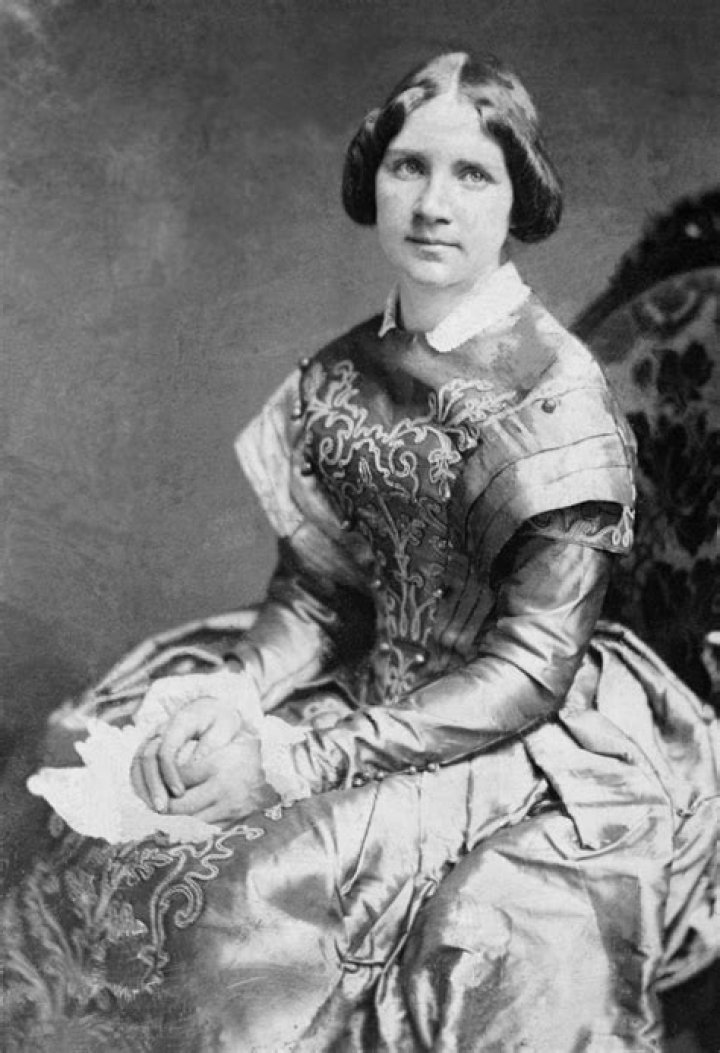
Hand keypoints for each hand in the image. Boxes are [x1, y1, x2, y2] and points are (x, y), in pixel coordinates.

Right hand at [130, 668, 262, 810]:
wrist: (210, 709)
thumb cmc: (221, 721)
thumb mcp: (225, 728)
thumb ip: (211, 744)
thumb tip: (195, 766)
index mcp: (181, 721)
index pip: (166, 748)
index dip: (170, 773)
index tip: (181, 793)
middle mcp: (162, 728)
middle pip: (147, 757)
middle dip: (154, 785)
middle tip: (164, 808)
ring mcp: (152, 737)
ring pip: (138, 763)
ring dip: (144, 788)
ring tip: (156, 810)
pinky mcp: (148, 748)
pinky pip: (137, 767)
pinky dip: (141, 785)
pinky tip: (151, 802)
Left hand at [165, 735, 276, 824]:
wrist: (284, 769)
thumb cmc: (251, 753)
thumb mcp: (225, 747)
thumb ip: (199, 757)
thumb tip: (171, 769)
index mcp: (216, 765)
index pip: (178, 777)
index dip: (164, 779)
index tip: (159, 778)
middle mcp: (221, 788)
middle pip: (179, 805)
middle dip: (165, 804)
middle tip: (158, 800)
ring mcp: (228, 807)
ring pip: (191, 819)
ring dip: (178, 816)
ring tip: (171, 809)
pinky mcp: (235, 819)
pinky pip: (207, 825)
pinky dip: (196, 822)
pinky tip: (191, 817)